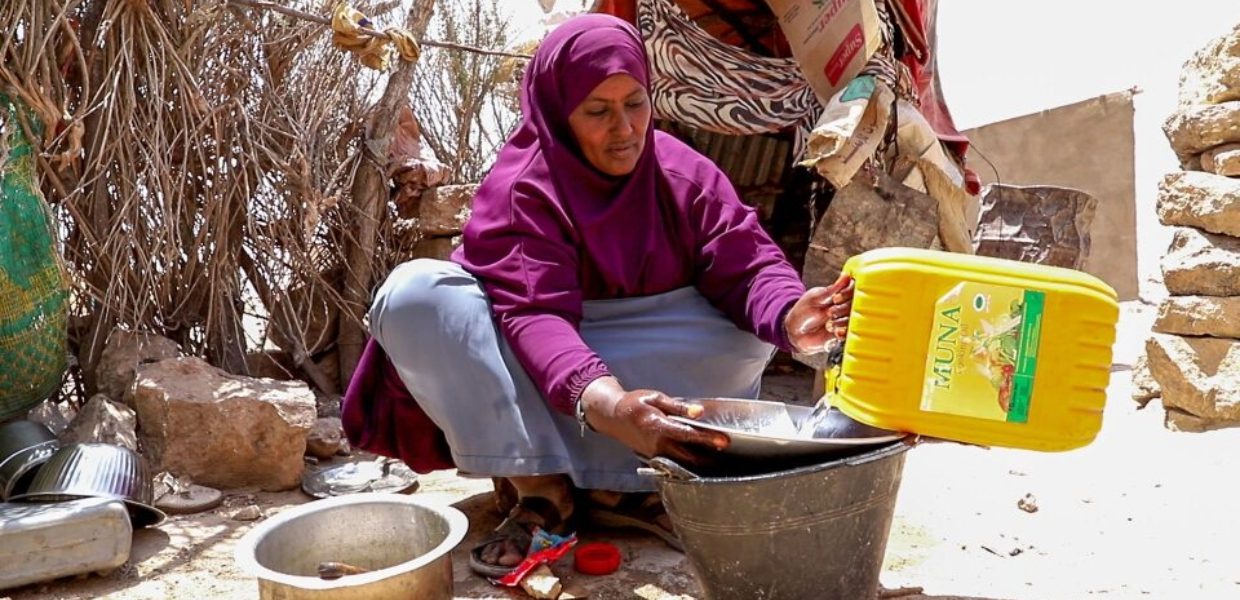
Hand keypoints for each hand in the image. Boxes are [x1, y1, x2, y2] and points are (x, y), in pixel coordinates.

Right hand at [580, 376, 727, 463]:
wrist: (612, 417)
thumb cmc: (634, 404)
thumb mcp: (656, 398)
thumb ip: (678, 407)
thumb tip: (699, 412)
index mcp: (658, 426)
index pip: (687, 434)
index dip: (707, 439)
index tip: (724, 441)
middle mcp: (657, 444)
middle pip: (688, 456)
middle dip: (708, 457)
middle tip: (726, 453)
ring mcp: (654, 454)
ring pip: (682, 463)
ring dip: (700, 462)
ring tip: (718, 457)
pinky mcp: (653, 458)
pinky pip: (674, 462)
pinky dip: (687, 461)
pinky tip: (699, 457)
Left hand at [784, 273, 853, 354]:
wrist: (796, 332)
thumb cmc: (804, 311)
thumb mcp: (815, 298)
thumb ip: (832, 290)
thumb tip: (847, 275)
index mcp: (839, 294)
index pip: (853, 289)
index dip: (847, 294)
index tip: (835, 299)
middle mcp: (845, 306)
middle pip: (856, 304)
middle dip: (842, 309)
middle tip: (829, 313)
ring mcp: (845, 319)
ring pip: (854, 319)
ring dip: (842, 321)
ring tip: (828, 325)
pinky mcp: (844, 333)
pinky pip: (850, 332)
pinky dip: (843, 332)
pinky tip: (835, 332)